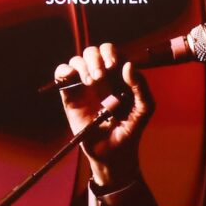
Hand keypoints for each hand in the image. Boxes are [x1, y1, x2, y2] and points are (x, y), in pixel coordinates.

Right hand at [54, 44, 155, 189]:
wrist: (111, 154)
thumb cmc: (130, 131)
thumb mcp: (144, 110)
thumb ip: (141, 87)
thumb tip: (128, 66)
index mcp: (118, 76)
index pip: (111, 52)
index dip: (111, 53)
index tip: (113, 66)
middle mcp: (100, 77)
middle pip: (93, 51)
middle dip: (96, 59)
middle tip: (100, 77)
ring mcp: (83, 85)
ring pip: (77, 60)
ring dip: (83, 66)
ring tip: (90, 83)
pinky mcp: (69, 95)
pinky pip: (61, 73)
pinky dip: (64, 71)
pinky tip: (72, 80)